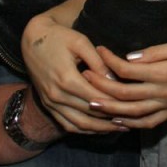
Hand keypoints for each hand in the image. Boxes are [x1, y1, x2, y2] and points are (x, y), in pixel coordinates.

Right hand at [21, 13, 121, 133]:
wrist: (32, 39)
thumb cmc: (59, 37)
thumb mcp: (81, 43)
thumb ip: (98, 62)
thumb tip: (115, 80)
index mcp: (67, 79)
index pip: (98, 98)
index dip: (117, 103)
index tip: (134, 104)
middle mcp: (57, 95)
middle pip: (90, 114)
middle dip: (112, 118)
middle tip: (133, 119)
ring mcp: (51, 103)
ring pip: (79, 125)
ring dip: (100, 129)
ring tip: (121, 128)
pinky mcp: (48, 105)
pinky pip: (67, 125)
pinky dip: (84, 130)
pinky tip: (100, 129)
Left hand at [83, 40, 166, 129]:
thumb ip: (156, 52)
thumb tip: (130, 57)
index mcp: (164, 73)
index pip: (128, 70)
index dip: (110, 60)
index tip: (99, 49)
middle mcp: (163, 93)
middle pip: (124, 94)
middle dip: (101, 86)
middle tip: (85, 76)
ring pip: (132, 113)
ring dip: (109, 109)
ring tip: (91, 102)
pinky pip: (147, 122)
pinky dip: (130, 123)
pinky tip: (117, 120)